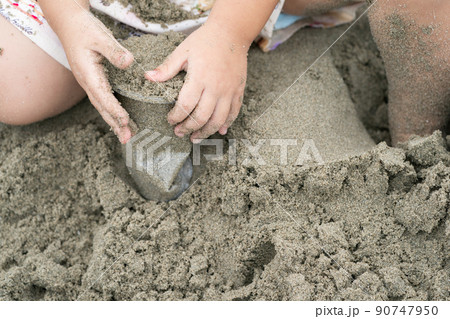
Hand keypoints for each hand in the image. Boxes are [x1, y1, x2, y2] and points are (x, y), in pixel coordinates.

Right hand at [57, 10, 134, 142]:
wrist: (70, 25)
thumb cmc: (84, 29)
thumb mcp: (100, 36)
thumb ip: (114, 50)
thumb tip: (128, 62)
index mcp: (88, 73)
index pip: (103, 95)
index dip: (114, 109)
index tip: (126, 120)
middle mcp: (87, 82)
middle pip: (102, 107)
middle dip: (115, 124)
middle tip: (128, 138)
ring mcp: (89, 83)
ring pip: (102, 107)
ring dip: (114, 122)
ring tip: (126, 136)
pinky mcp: (94, 81)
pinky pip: (103, 100)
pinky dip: (112, 112)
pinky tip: (120, 121)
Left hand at [146, 23, 246, 142]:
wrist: (232, 32)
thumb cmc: (205, 41)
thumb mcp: (183, 51)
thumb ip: (167, 68)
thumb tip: (147, 77)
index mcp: (200, 78)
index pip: (186, 105)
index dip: (176, 116)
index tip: (170, 120)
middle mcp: (216, 87)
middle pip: (202, 116)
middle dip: (188, 128)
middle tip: (179, 133)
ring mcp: (229, 91)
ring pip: (219, 119)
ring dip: (206, 132)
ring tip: (195, 137)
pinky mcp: (238, 91)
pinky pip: (234, 112)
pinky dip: (226, 124)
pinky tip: (219, 131)